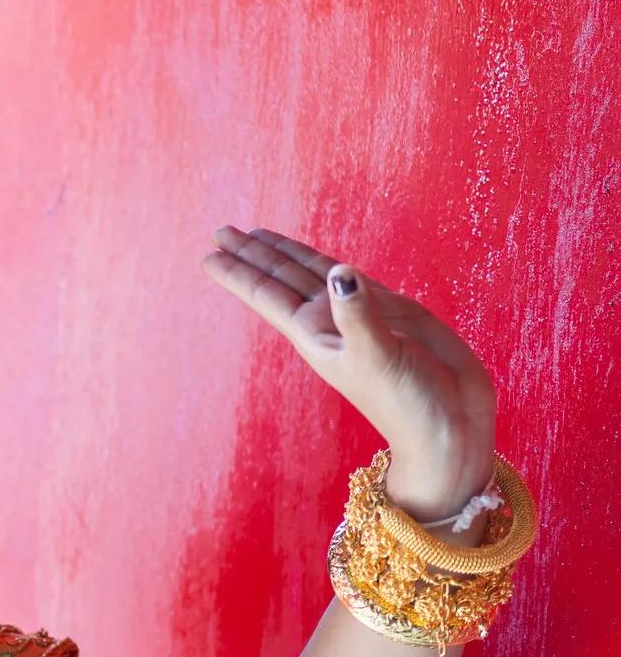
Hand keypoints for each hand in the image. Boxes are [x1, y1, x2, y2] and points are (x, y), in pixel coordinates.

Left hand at [199, 226, 498, 518]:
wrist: (449, 424)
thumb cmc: (405, 401)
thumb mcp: (376, 356)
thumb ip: (358, 314)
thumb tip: (340, 272)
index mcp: (315, 334)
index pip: (267, 294)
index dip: (239, 273)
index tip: (208, 254)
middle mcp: (331, 322)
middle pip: (282, 278)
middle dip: (254, 256)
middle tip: (222, 231)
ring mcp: (360, 315)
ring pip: (313, 275)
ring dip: (286, 256)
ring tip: (258, 236)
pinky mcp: (394, 312)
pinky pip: (354, 281)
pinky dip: (335, 267)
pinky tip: (322, 260)